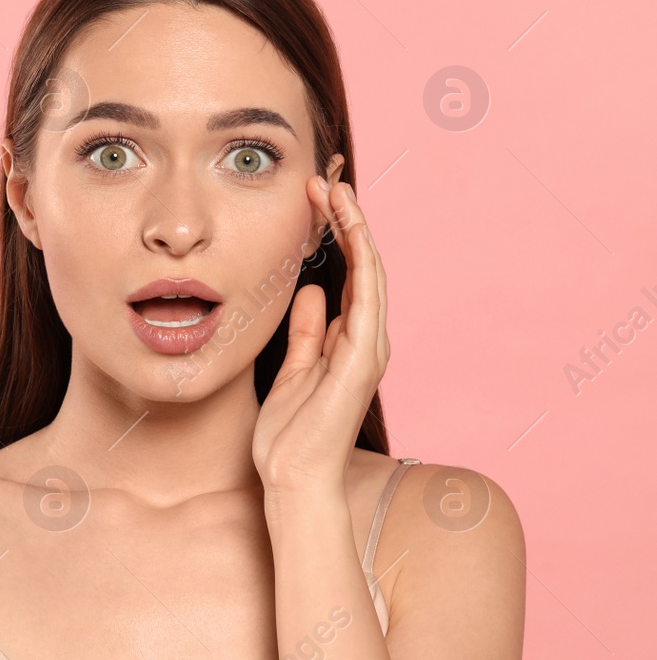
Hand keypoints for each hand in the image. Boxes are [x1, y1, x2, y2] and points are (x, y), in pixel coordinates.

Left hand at [252, 178, 389, 493]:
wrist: (292, 479)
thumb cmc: (288, 435)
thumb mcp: (291, 369)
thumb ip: (306, 332)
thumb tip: (311, 292)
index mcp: (348, 341)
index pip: (349, 276)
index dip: (337, 235)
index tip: (313, 200)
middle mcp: (366, 340)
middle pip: (364, 266)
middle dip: (347, 221)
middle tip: (324, 180)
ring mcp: (369, 348)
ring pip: (370, 273)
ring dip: (355, 229)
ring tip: (335, 191)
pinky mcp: (363, 359)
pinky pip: (367, 298)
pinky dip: (361, 260)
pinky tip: (350, 229)